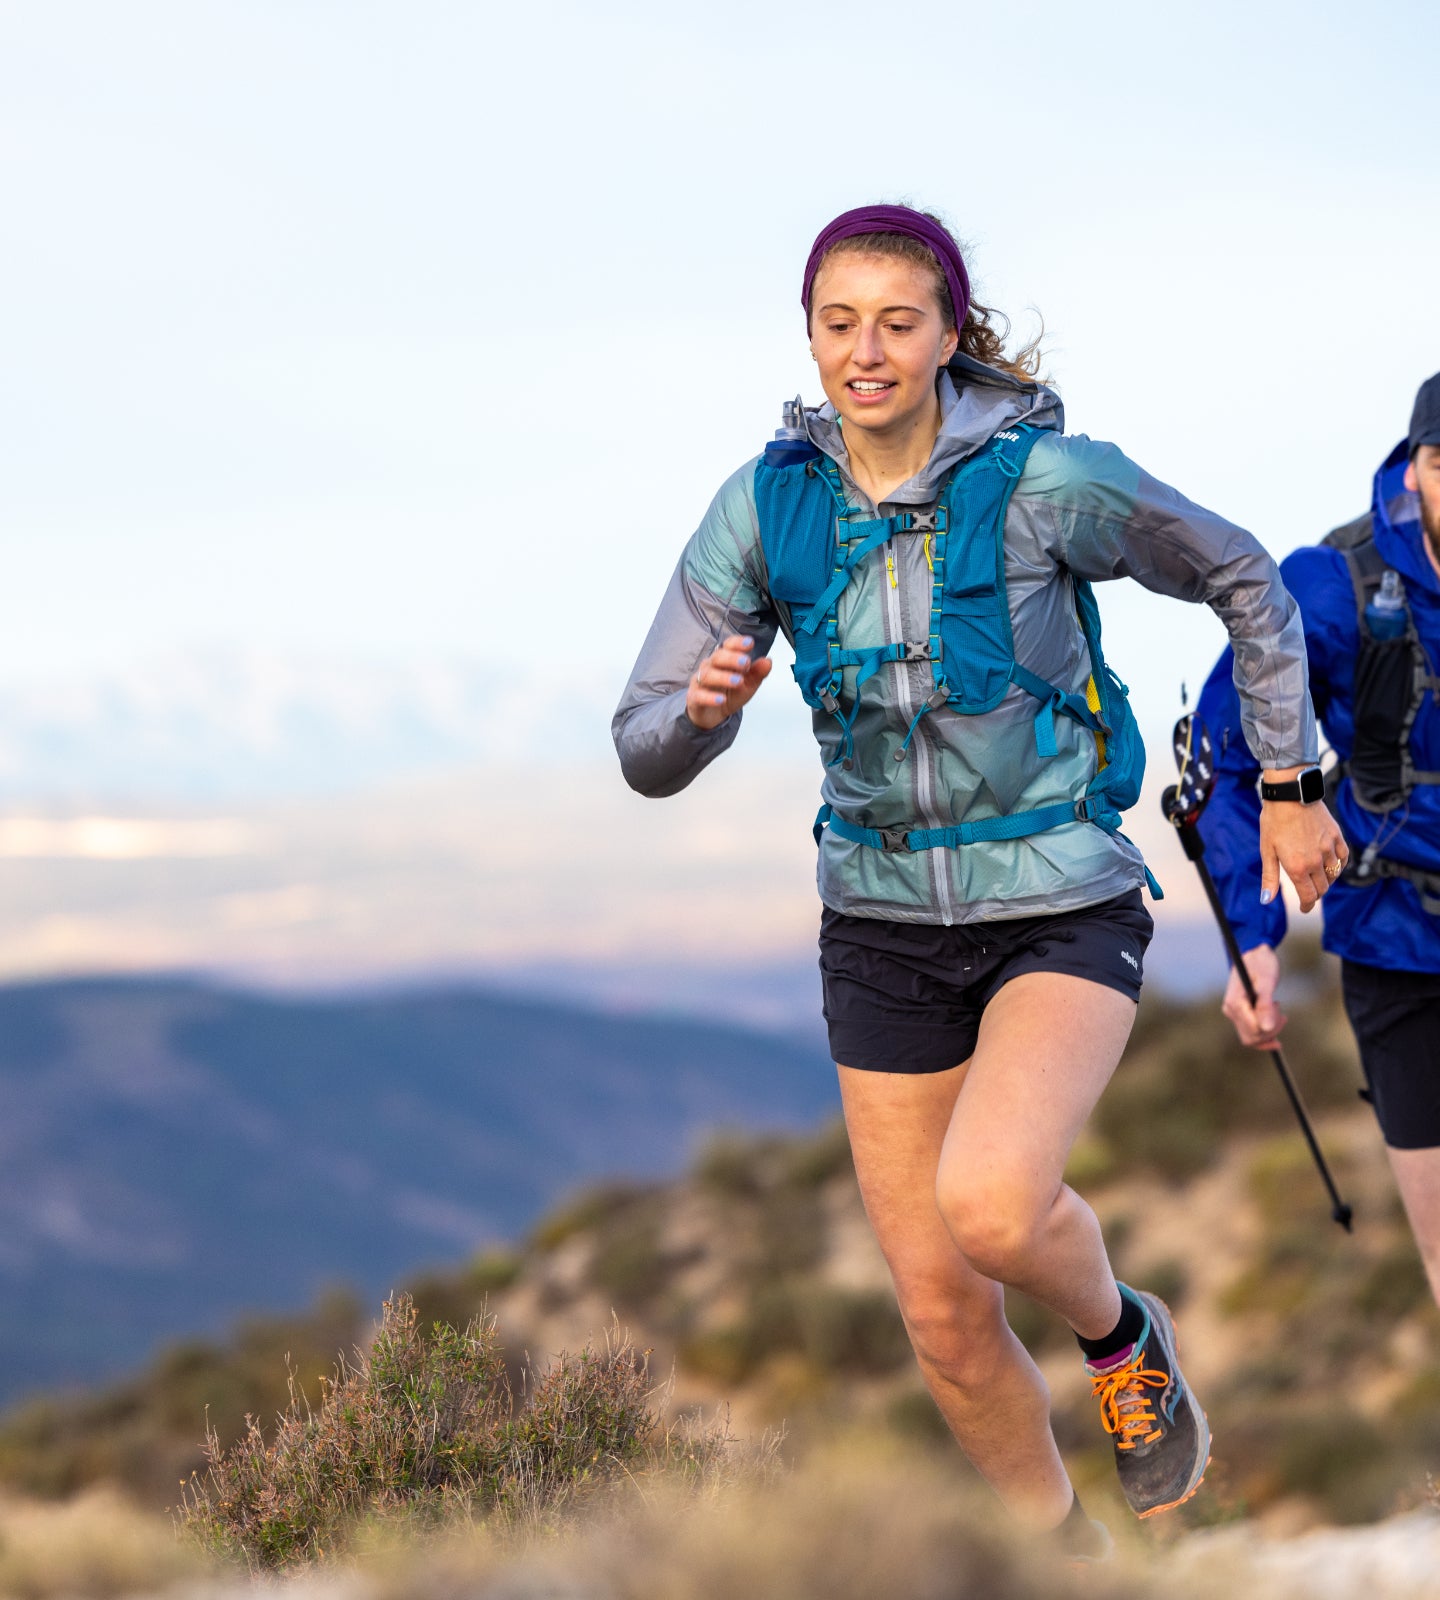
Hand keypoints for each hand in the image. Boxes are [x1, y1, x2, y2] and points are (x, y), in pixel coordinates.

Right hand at [684, 634, 772, 730]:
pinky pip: (699, 695)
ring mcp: (700, 681)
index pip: (728, 646)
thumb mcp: (748, 684)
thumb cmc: (730, 694)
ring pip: (708, 675)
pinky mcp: (694, 697)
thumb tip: (768, 661)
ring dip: (723, 677)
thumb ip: (758, 673)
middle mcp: (710, 666)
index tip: (750, 643)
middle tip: (746, 663)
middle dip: (732, 659)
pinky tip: (721, 699)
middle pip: (717, 657)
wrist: (713, 714)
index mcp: (724, 660)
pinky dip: (710, 697)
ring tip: (737, 681)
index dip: (737, 643)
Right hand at [1221, 943, 1286, 1048]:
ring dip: (1270, 1029)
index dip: (1271, 1025)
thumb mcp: (1267, 980)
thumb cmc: (1261, 963)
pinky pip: (1250, 1036)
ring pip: (1253, 1037)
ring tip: (1277, 1009)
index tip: (1277, 1004)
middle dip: (1272, 1027)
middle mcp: (1230, 1010)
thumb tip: (1266, 1028)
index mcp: (1234, 1002)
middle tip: (1278, 1005)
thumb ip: (1265, 1005)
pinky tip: (1276, 1030)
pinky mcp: (1239, 1016)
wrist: (1254, 955)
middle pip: (1253, 1036)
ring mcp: (1233, 1014)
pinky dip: (1265, 1036)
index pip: (1253, 1029)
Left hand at [1259, 777, 1347, 912]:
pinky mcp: (1337, 836)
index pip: (1309, 896)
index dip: (1307, 905)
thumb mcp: (1267, 851)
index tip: (1304, 908)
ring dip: (1327, 881)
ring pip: (1334, 874)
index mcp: (1298, 867)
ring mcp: (1329, 849)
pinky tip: (1332, 865)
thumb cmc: (1274, 822)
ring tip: (1318, 880)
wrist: (1290, 795)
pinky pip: (1343, 858)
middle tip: (1308, 894)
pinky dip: (1339, 865)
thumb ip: (1270, 877)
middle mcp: (1316, 861)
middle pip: (1323, 888)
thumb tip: (1266, 900)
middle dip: (1315, 894)